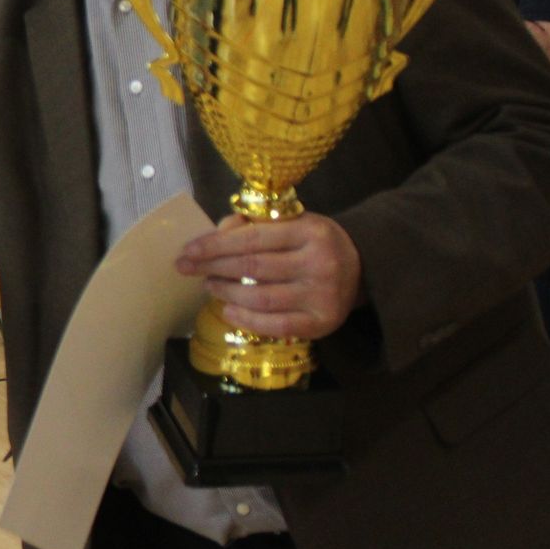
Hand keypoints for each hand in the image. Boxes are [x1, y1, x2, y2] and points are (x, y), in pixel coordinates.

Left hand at [176, 213, 362, 340]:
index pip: (252, 238)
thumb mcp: (291, 223)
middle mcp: (319, 263)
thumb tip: (216, 232)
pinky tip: (228, 310)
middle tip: (188, 268)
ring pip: (260, 298)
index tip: (188, 250)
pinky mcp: (321, 323)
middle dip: (213, 267)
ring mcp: (322, 296)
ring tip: (209, 285)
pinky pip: (275, 326)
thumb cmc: (313, 244)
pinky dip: (246, 320)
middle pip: (253, 267)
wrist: (361, 268)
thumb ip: (253, 224)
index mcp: (310, 231)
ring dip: (226, 292)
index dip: (215, 245)